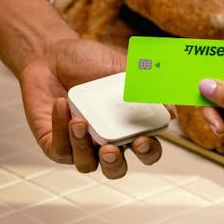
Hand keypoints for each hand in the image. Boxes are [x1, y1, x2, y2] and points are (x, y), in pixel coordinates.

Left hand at [19, 38, 164, 177]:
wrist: (53, 54)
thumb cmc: (89, 62)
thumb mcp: (121, 69)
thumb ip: (145, 87)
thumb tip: (171, 110)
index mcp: (128, 128)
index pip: (146, 151)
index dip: (148, 152)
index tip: (141, 140)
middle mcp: (106, 142)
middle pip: (116, 170)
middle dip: (114, 164)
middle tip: (110, 149)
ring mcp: (79, 145)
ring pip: (87, 165)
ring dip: (83, 147)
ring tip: (79, 122)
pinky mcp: (55, 143)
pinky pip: (60, 149)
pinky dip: (61, 129)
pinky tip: (62, 105)